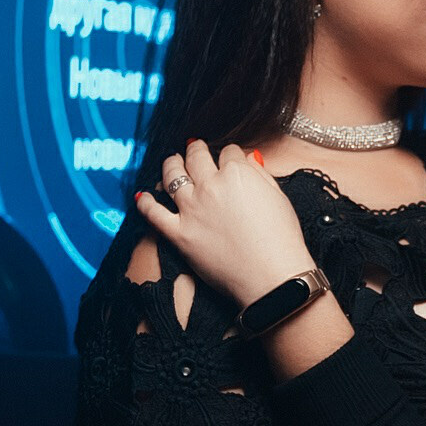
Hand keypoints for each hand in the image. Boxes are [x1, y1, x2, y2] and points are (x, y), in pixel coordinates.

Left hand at [135, 141, 316, 306]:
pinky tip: (143, 197)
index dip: (231, 154)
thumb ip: (261, 175)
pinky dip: (146, 203)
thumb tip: (250, 159)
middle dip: (196, 149)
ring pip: (172, 176)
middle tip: (194, 147)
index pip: (229, 152)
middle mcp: (211, 186)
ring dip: (170, 164)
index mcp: (238, 174)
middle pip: (196, 156)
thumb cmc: (282, 241)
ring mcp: (192, 209)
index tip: (231, 159)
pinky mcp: (179, 233)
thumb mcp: (279, 198)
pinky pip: (154, 214)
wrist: (272, 278)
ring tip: (172, 161)